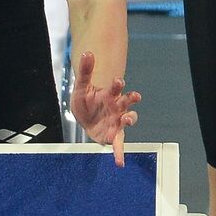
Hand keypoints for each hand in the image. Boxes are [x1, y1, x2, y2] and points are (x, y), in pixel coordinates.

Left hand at [68, 51, 141, 167]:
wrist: (85, 113)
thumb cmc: (86, 99)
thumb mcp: (81, 85)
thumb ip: (86, 70)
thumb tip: (87, 52)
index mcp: (110, 94)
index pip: (117, 88)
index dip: (118, 84)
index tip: (118, 81)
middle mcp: (116, 107)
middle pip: (126, 102)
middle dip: (130, 100)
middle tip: (134, 96)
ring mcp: (116, 121)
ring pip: (127, 120)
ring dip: (130, 119)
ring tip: (128, 120)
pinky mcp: (112, 135)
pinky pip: (117, 144)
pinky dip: (119, 153)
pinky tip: (120, 162)